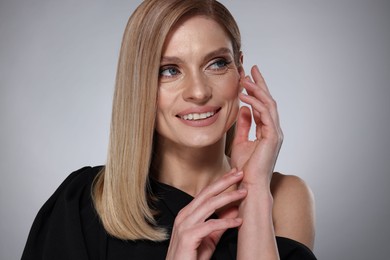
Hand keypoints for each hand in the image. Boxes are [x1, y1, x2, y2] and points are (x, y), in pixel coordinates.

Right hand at [166, 169, 246, 259]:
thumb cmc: (191, 256)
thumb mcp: (209, 238)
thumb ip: (220, 224)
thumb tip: (235, 211)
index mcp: (188, 213)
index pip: (206, 192)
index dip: (221, 182)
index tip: (234, 173)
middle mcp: (185, 216)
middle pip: (207, 193)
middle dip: (225, 182)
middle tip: (240, 173)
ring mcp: (184, 225)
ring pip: (209, 206)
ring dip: (228, 198)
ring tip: (243, 193)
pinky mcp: (188, 237)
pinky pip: (210, 226)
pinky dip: (226, 223)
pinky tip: (238, 222)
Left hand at [231, 65, 282, 185]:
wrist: (250, 184)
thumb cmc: (245, 167)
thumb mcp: (242, 142)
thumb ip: (245, 126)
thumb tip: (245, 110)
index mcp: (267, 130)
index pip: (263, 106)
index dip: (257, 91)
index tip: (249, 78)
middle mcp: (274, 129)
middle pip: (269, 101)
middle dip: (260, 84)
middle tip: (252, 69)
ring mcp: (275, 133)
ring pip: (269, 104)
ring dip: (257, 90)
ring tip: (246, 79)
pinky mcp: (273, 137)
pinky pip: (265, 114)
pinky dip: (255, 103)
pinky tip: (245, 96)